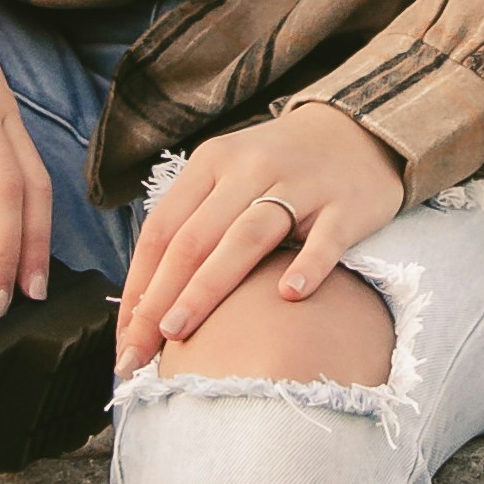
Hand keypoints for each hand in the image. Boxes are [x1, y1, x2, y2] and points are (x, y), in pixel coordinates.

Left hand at [115, 105, 406, 372]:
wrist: (359, 132)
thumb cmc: (281, 170)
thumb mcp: (229, 178)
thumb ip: (194, 225)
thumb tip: (147, 304)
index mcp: (212, 162)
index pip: (162, 229)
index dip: (138, 286)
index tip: (125, 338)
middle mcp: (249, 170)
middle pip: (194, 239)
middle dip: (159, 299)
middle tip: (137, 352)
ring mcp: (299, 186)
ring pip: (245, 239)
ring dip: (207, 288)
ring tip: (179, 332)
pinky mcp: (345, 206)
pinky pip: (324, 240)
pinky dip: (307, 266)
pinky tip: (288, 296)